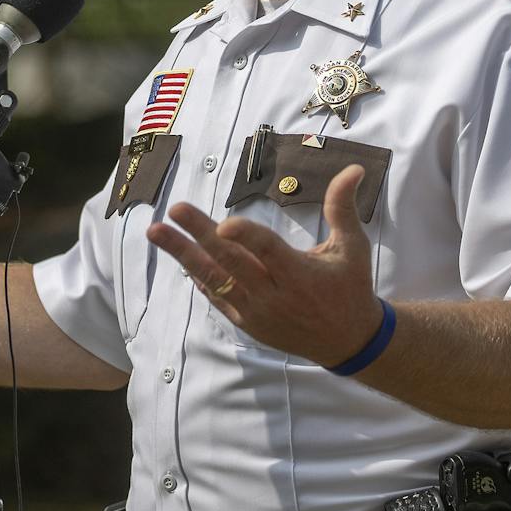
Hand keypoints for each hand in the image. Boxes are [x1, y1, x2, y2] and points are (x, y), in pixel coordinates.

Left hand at [148, 163, 382, 366]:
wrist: (347, 342)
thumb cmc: (350, 287)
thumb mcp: (353, 247)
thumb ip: (343, 207)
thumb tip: (354, 168)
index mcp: (300, 274)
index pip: (268, 251)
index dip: (246, 237)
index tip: (224, 223)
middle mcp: (274, 294)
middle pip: (231, 261)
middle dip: (198, 235)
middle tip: (174, 210)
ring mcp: (257, 312)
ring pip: (215, 279)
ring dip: (183, 254)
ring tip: (156, 232)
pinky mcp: (247, 323)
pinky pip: (217, 297)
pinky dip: (199, 277)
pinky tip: (180, 257)